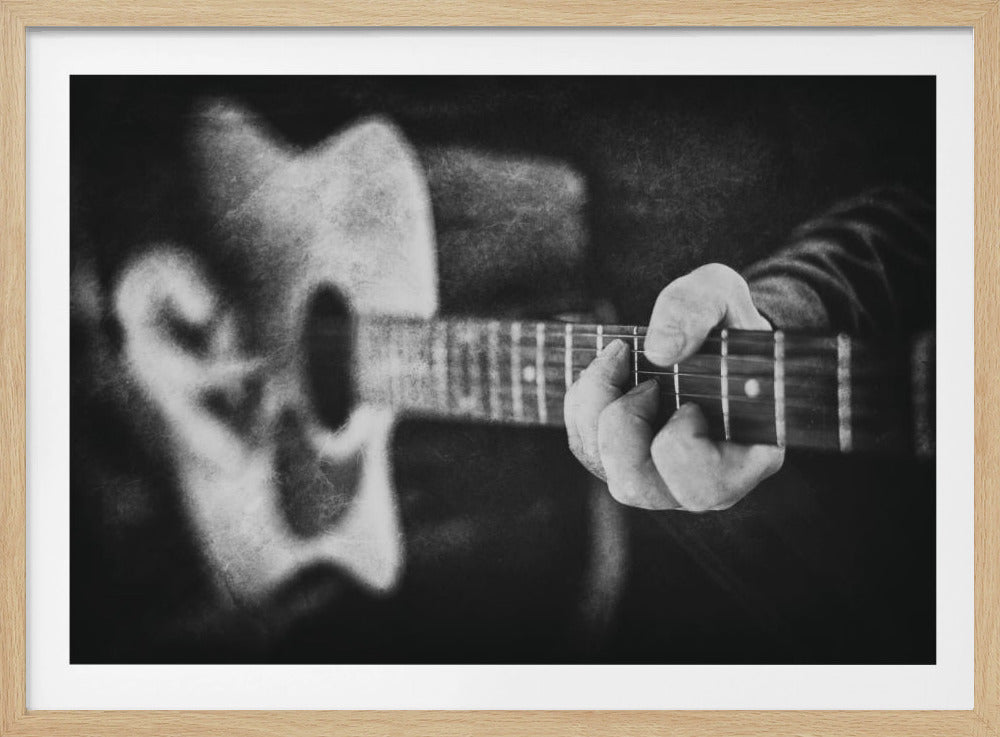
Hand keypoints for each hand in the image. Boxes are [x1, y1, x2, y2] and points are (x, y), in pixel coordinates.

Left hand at [564, 263, 784, 510]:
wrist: (712, 330)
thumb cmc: (725, 319)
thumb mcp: (721, 293)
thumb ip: (697, 309)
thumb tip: (659, 350)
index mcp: (748, 458)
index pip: (703, 484)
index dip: (679, 436)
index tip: (689, 397)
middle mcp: (701, 482)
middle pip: (637, 485)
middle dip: (622, 420)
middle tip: (646, 380)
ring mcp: (661, 477)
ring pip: (604, 470)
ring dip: (596, 409)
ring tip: (620, 364)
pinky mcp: (625, 460)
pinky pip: (585, 447)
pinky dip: (582, 405)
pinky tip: (606, 371)